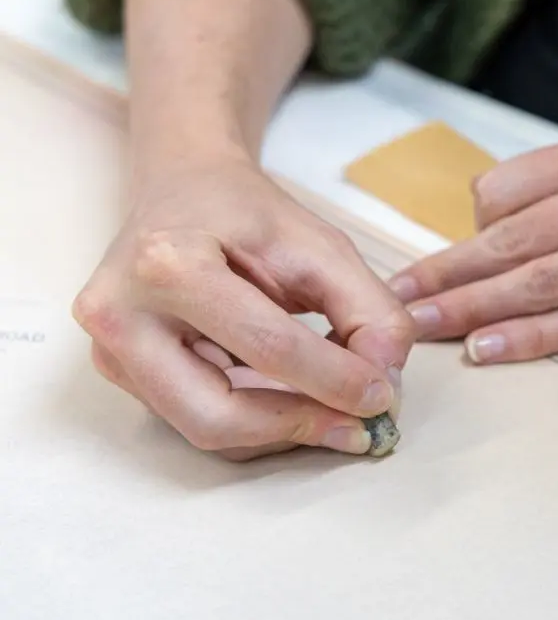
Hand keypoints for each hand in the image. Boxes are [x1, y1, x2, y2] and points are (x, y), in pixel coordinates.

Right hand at [73, 151, 413, 460]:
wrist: (182, 188)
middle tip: (358, 428)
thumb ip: (368, 309)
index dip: (336, 381)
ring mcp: (110, 350)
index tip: (383, 397)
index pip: (268, 347)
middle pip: (218, 413)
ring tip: (334, 413)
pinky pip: (196, 419)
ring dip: (280, 431)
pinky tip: (293, 400)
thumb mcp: (322, 244)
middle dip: (300, 426)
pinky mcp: (118, 372)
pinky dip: (255, 420)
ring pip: (206, 429)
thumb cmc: (247, 213)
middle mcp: (120, 314)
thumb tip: (385, 381)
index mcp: (169, 264)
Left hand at [388, 118, 557, 362]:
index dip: (474, 223)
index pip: (514, 183)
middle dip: (448, 270)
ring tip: (422, 327)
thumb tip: (510, 210)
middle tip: (397, 297)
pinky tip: (491, 349)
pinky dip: (536, 337)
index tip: (453, 253)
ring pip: (544, 279)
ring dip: (474, 308)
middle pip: (514, 235)